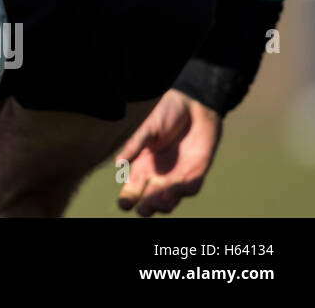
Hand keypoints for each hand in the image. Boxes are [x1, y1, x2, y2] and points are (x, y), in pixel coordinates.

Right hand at [116, 88, 221, 216]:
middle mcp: (159, 174)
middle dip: (146, 206)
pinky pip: (191, 188)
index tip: (123, 204)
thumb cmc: (167, 113)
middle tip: (143, 210)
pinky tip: (176, 191)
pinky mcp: (197, 172)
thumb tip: (118, 163)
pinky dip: (183, 192)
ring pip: (170, 199)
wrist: (195, 105)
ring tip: (158, 204)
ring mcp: (178, 175)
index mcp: (143, 165)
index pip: (133, 188)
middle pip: (150, 198)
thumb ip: (135, 146)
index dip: (128, 198)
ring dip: (164, 204)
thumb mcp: (148, 129)